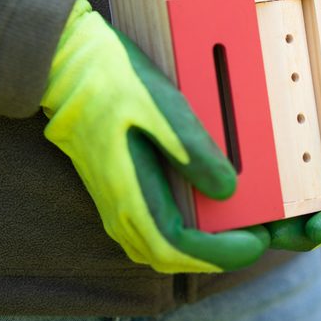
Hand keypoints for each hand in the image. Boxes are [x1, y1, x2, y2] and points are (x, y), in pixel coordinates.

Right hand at [41, 0, 268, 272]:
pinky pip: (149, 230)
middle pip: (170, 257)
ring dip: (197, 249)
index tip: (257, 240)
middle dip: (216, 256)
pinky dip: (181, 235)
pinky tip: (203, 215)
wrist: (64, 63)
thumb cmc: (110, 79)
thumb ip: (191, 150)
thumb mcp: (159, 106)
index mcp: (129, 191)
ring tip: (235, 230)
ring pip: (157, 248)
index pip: (178, 247)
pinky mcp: (115, 189)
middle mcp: (118, 208)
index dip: (222, 252)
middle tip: (255, 236)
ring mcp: (113, 201)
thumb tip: (227, 189)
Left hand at [265, 12, 320, 249]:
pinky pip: (259, 194)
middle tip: (275, 235)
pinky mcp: (262, 163)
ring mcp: (294, 169)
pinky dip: (250, 206)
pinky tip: (230, 206)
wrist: (286, 30)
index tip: (318, 226)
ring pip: (289, 215)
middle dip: (300, 235)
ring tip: (252, 227)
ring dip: (273, 228)